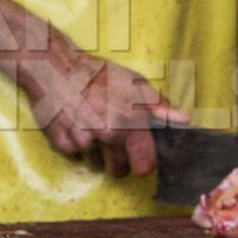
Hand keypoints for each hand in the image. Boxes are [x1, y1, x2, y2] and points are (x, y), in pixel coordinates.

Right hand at [20, 50, 188, 176]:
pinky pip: (75, 155)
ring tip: (91, 128)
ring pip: (96, 163)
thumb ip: (159, 104)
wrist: (54, 67)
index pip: (145, 165)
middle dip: (120, 163)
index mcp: (129, 122)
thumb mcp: (133, 82)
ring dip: (96, 152)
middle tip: (114, 144)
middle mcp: (108, 135)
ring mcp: (83, 141)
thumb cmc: (96, 73)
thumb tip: (184, 120)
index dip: (144, 163)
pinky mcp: (61, 143)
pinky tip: (75, 127)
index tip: (140, 156)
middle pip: (119, 170)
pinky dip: (76, 145)